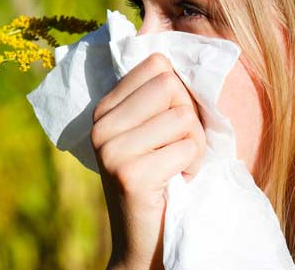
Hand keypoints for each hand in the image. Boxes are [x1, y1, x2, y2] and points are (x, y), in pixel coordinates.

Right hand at [91, 53, 205, 269]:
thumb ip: (160, 97)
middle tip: (176, 148)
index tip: (170, 123)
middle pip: (171, 86)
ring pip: (183, 117)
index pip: (156, 64)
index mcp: (105, 108)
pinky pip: (187, 149)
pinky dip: (192, 167)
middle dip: (189, 119)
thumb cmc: (161, 178)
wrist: (145, 241)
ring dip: (193, 146)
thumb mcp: (153, 131)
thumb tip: (181, 53)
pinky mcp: (129, 174)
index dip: (178, 92)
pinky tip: (175, 182)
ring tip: (175, 167)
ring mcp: (111, 149)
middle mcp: (101, 125)